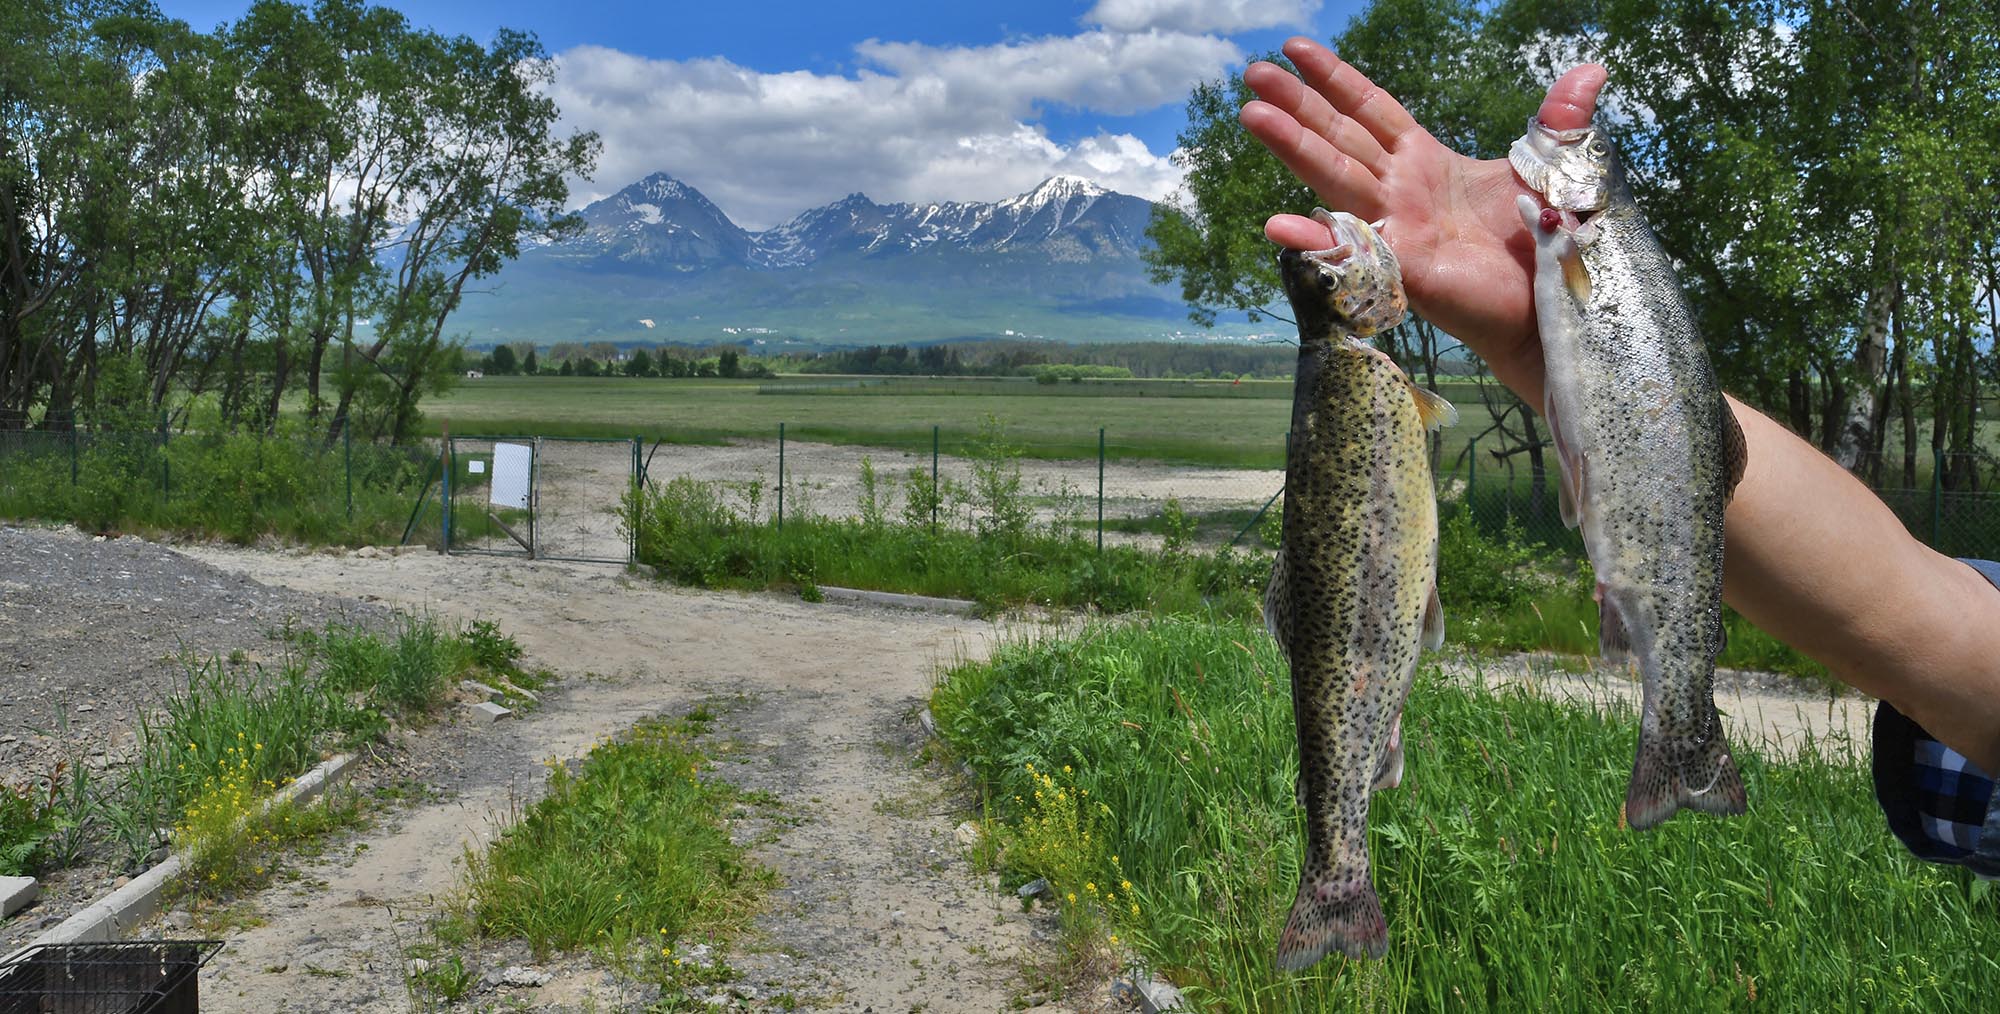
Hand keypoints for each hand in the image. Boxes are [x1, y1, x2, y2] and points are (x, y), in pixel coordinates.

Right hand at [1238, 37, 1604, 406]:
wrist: (1559, 305)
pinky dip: (1316, 241)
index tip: (1295, 48)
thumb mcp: (1555, 169)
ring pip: (1336, 178)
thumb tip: (1590, 70)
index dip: (1334, 79)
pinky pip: (1356, 252)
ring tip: (1251, 115)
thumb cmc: (1548, 244)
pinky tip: (1278, 226)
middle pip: (1339, 137)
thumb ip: (1560, 122)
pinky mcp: (1407, 270)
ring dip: (1291, 147)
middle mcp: (1401, 192)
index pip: (1371, 110)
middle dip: (1296, 104)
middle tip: (1253, 73)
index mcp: (1426, 162)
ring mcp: (1398, 230)